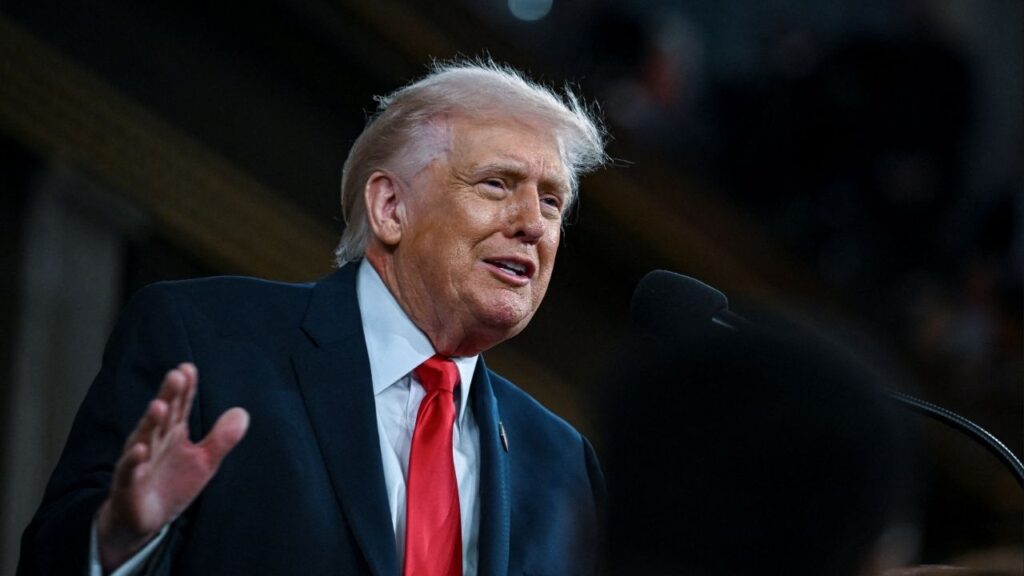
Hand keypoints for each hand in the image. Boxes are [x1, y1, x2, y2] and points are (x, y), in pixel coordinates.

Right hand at [96, 363, 248, 571]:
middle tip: (176, 375)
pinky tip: (140, 449)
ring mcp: (139, 462)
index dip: (185, 389)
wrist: (142, 520)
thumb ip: (221, 438)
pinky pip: (129, 471)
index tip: (188, 368)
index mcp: (172, 433)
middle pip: (162, 416)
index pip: (180, 406)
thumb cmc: (171, 484)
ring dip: (150, 422)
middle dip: (169, 396)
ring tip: (159, 405)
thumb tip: (243, 412)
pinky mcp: (128, 485)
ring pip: (143, 438)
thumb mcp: (204, 461)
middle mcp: (153, 442)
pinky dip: (133, 460)